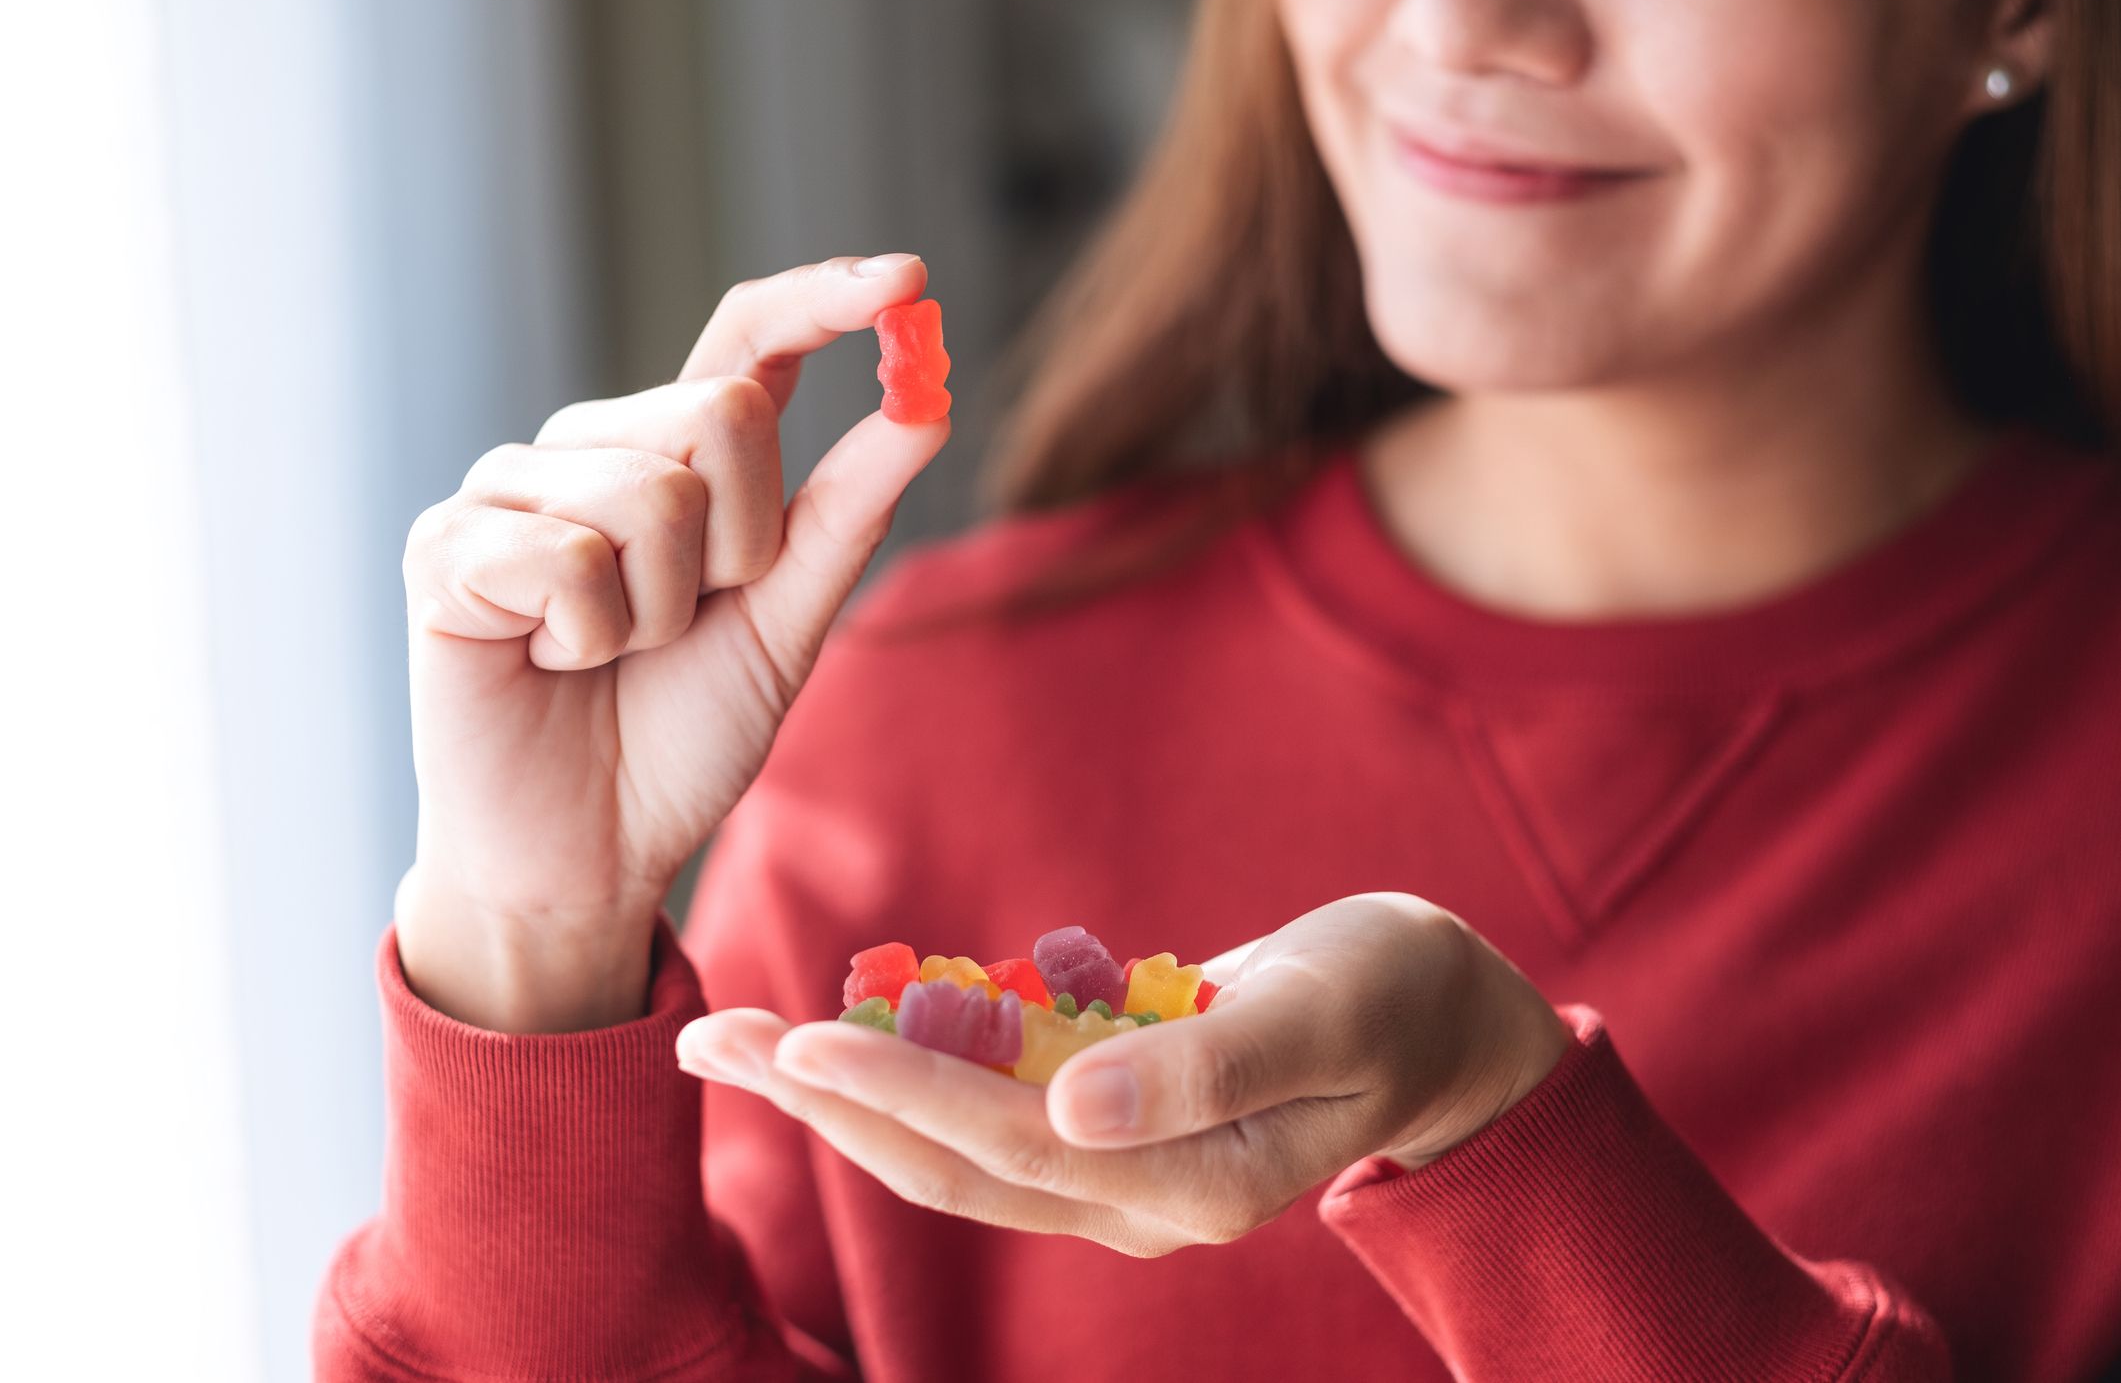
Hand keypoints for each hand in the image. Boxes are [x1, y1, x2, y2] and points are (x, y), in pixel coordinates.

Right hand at [396, 254, 949, 1031]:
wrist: (589, 851)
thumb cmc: (681, 735)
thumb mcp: (788, 623)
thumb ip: (846, 514)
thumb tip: (928, 403)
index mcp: (675, 456)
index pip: (748, 341)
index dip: (824, 300)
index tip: (909, 276)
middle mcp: (592, 448)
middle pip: (723, 413)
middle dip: (742, 548)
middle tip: (686, 624)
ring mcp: (510, 490)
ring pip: (650, 493)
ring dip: (661, 611)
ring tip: (610, 656)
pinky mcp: (447, 547)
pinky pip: (567, 556)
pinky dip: (586, 637)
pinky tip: (548, 663)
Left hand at [676, 893, 1572, 1254]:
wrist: (1440, 1024)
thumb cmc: (1394, 997)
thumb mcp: (1325, 1013)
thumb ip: (1204, 1065)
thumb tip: (1072, 1107)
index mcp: (1190, 1183)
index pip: (1011, 1143)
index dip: (902, 1092)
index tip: (801, 1040)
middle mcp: (1137, 1199)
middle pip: (949, 1162)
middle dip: (827, 1105)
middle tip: (711, 1039)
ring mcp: (1118, 1173)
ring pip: (951, 1148)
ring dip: (842, 1096)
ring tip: (738, 1041)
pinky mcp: (1106, 1133)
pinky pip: (986, 1113)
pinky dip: (907, 1074)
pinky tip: (840, 1033)